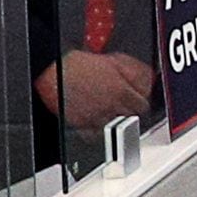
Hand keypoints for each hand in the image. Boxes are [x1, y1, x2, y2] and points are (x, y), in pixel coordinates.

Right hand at [37, 47, 155, 126]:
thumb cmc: (75, 65)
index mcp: (121, 90)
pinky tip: (96, 120)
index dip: (141, 100)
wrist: (50, 75)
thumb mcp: (110, 60)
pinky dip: (99, 130)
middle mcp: (113, 107)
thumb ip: (131, 71)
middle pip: (133, 117)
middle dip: (131, 110)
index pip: (144, 104)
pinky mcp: (84, 127)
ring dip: (116, 120)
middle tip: (124, 104)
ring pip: (118, 127)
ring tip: (109, 111)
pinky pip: (98, 135)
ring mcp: (99, 119)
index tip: (138, 98)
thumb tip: (146, 76)